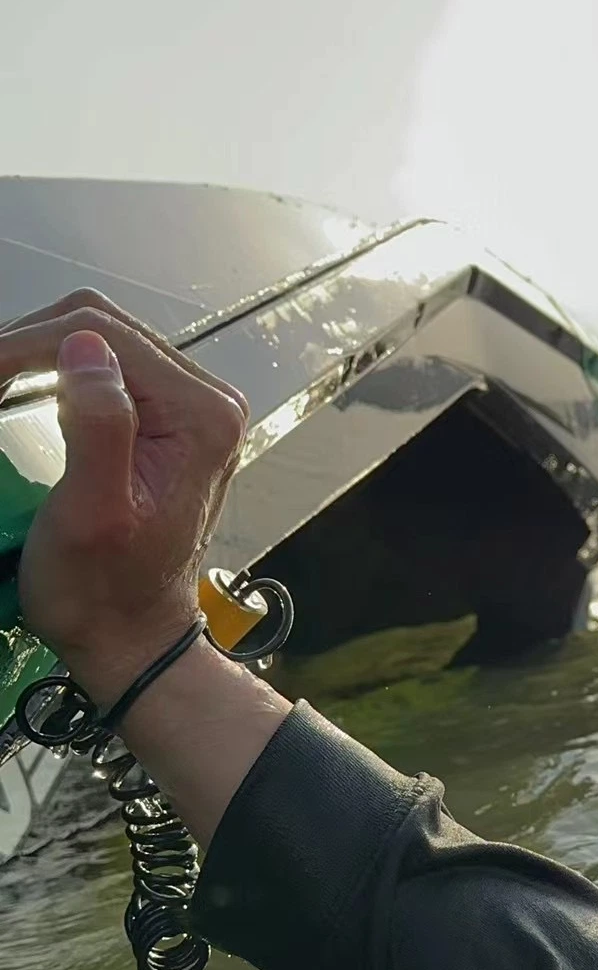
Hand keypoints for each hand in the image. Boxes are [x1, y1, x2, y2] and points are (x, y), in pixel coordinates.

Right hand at [4, 291, 248, 707]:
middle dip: (25, 344)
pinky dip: (51, 373)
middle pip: (101, 329)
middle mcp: (206, 401)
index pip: (100, 336)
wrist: (133, 640)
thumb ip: (100, 425)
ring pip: (98, 343)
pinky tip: (15, 390)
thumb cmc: (104, 593)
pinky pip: (103, 372)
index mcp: (201, 415)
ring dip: (34, 354)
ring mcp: (188, 410)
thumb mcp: (92, 515)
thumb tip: (85, 347)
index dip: (23, 345)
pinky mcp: (166, 424)